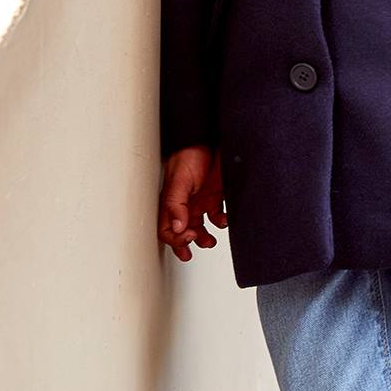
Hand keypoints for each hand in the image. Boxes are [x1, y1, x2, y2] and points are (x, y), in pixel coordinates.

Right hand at [158, 145, 228, 260]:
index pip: (166, 229)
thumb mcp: (180, 180)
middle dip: (184, 244)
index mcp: (172, 202)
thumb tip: (177, 227)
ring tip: (210, 241)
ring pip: (198, 227)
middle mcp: (185, 204)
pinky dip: (221, 221)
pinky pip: (216, 215)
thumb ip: (176, 204)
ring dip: (203, 238)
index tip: (187, 238)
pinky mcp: (215, 196)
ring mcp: (200, 200)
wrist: (210, 139)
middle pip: (180, 231)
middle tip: (190, 252)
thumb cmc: (190, 154)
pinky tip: (223, 220)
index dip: (174, 239)